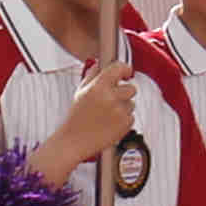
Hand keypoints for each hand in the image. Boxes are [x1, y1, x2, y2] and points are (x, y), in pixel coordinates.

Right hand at [48, 55, 140, 177]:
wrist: (74, 141)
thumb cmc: (76, 117)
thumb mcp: (80, 92)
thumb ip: (92, 75)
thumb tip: (100, 64)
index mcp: (98, 87)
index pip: (119, 68)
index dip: (125, 69)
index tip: (126, 72)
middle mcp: (110, 98)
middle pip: (131, 88)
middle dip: (124, 91)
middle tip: (113, 98)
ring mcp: (119, 112)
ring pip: (131, 103)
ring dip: (123, 106)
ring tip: (107, 114)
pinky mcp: (126, 124)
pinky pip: (131, 116)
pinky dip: (124, 119)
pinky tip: (110, 123)